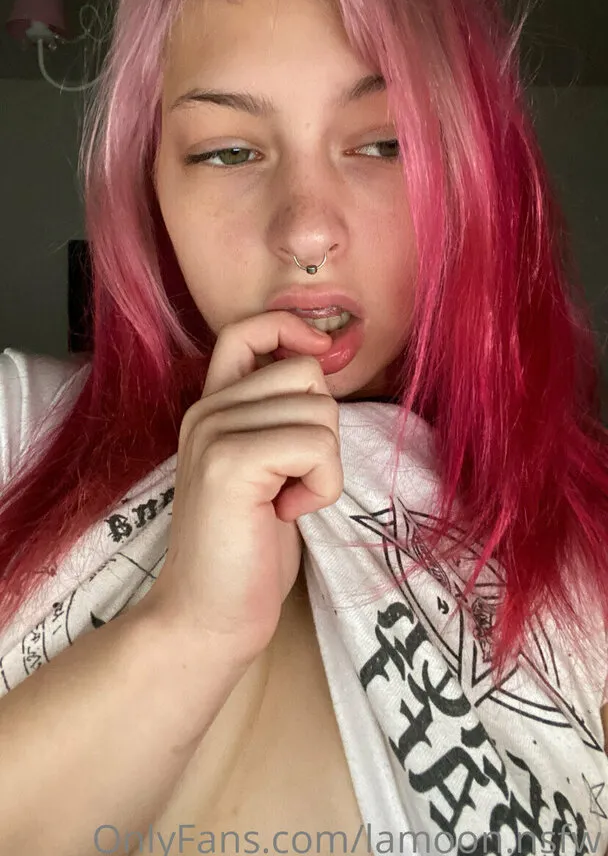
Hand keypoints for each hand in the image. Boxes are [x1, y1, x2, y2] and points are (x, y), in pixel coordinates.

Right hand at [145, 313, 341, 664]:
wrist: (207, 617)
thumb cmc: (247, 550)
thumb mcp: (265, 470)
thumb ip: (280, 420)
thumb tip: (323, 371)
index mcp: (213, 408)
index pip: (247, 329)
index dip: (290, 329)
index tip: (317, 358)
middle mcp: (207, 411)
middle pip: (307, 373)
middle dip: (323, 429)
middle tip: (293, 479)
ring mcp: (214, 433)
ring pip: (319, 410)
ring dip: (324, 466)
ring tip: (287, 502)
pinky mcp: (230, 463)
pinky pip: (316, 445)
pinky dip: (321, 485)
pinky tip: (286, 513)